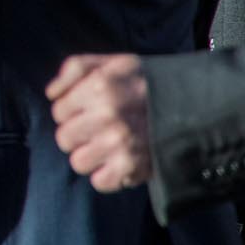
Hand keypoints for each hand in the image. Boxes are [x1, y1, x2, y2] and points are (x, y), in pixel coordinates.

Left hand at [48, 53, 152, 191]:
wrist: (194, 104)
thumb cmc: (145, 82)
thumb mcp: (112, 62)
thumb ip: (74, 69)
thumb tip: (50, 94)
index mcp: (100, 87)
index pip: (58, 111)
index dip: (71, 112)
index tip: (88, 111)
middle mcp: (107, 116)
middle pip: (64, 139)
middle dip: (78, 135)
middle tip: (98, 130)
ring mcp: (120, 144)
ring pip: (78, 162)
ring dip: (91, 156)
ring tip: (107, 147)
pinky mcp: (134, 167)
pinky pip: (100, 182)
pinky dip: (108, 176)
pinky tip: (118, 162)